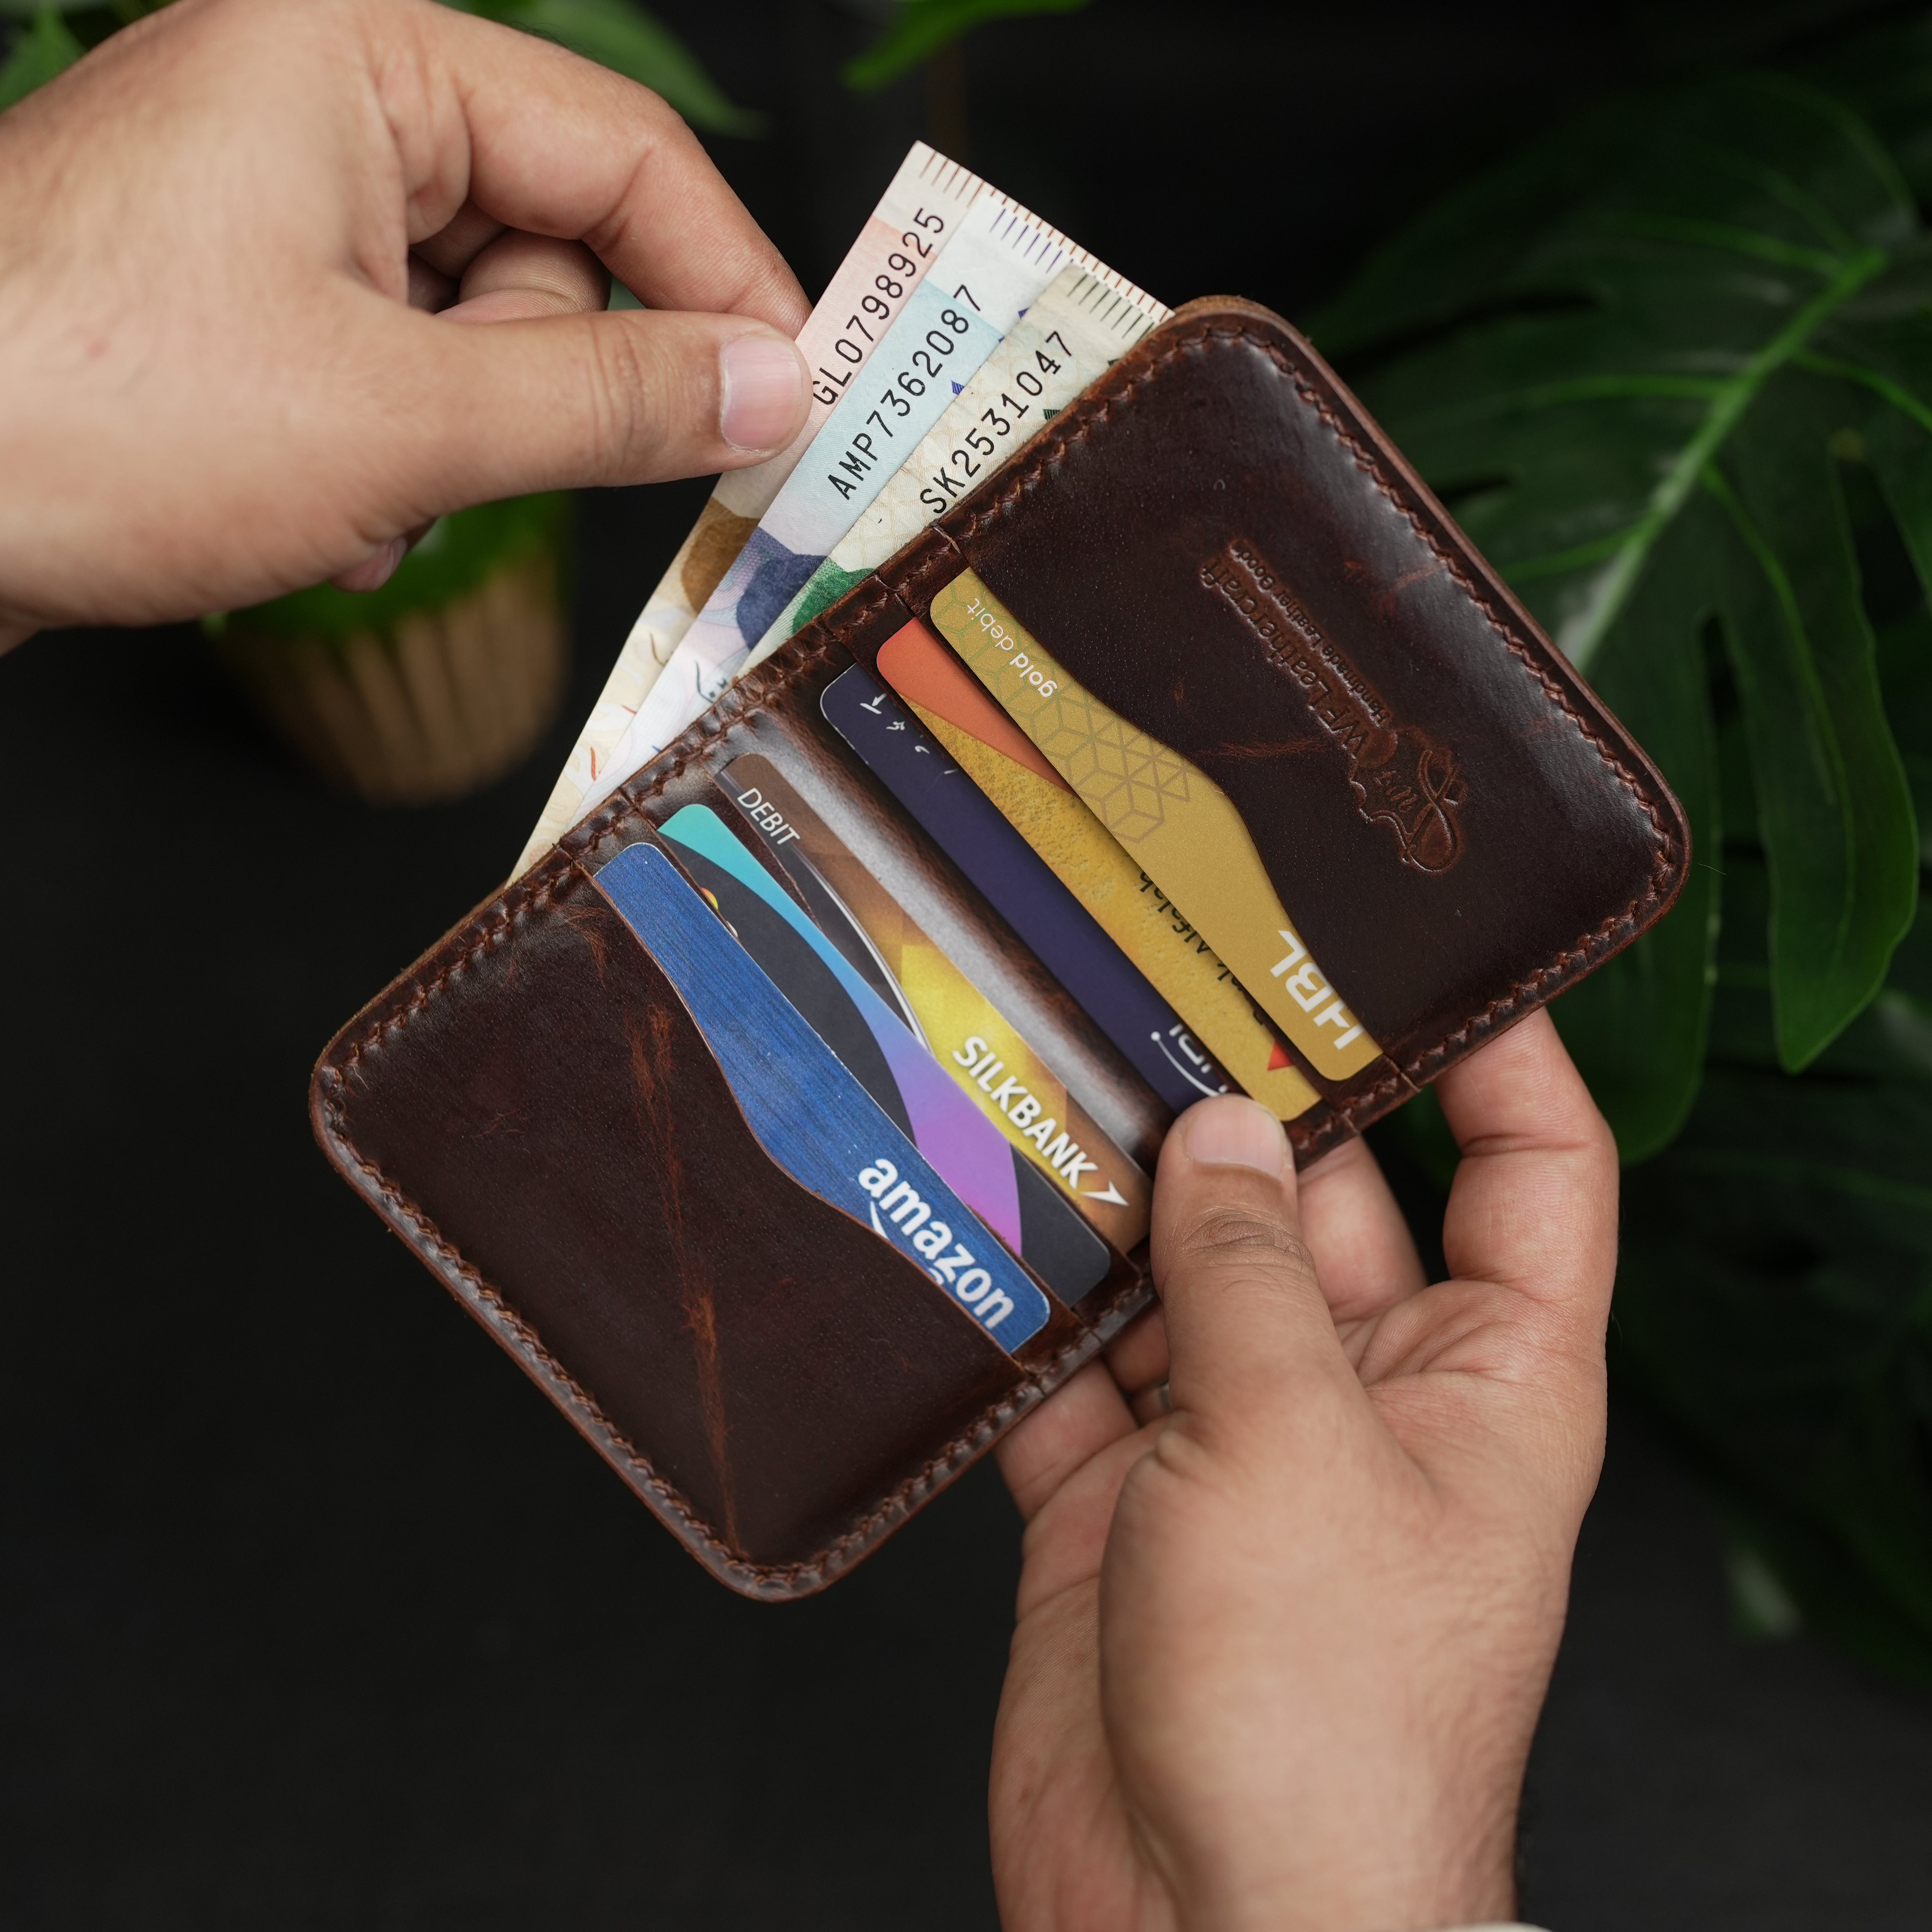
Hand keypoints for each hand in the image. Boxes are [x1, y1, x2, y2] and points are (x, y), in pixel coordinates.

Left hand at [0, 0, 811, 647]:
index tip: (793, 393)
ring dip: (444, 448)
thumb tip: (771, 388)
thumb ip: (613, 399)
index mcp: (357, 53)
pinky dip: (384, 467)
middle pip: (552, 256)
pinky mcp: (246, 307)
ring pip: (478, 342)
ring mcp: (276, 210)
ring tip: (342, 488)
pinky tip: (301, 502)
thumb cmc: (88, 409)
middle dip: (522, 390)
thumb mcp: (405, 416)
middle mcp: (318, 106)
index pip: (623, 154)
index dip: (726, 281)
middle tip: (452, 454)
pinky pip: (401, 384)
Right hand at [990, 1009, 1617, 1931]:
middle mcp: (1365, 1395)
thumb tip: (1221, 1130)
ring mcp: (1236, 1447)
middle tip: (1158, 991)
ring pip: (1181, 1279)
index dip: (1500, 1055)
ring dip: (1116, 1204)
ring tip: (1039, 1082)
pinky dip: (1025, 1313)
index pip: (1533, 1172)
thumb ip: (1245, 1274)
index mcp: (1484, 1375)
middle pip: (1316, 1203)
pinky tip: (969, 1226)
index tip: (1426, 953)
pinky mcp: (1120, 1504)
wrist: (1198, 1930)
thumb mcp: (1297, 1446)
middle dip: (1246, 1109)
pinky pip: (1072, 1374)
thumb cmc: (1320, 1714)